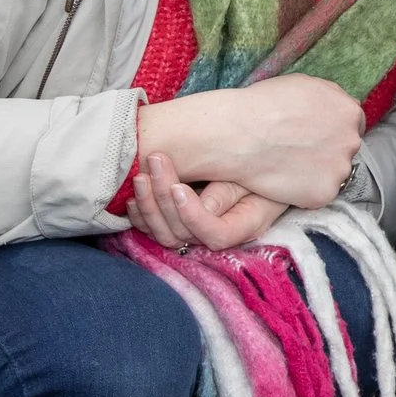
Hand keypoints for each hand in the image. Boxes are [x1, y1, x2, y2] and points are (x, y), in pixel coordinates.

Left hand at [128, 151, 288, 249]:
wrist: (262, 164)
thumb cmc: (263, 166)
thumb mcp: (254, 174)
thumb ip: (231, 190)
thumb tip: (204, 206)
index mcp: (244, 225)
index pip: (215, 234)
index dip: (192, 215)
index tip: (178, 187)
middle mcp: (217, 235)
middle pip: (183, 232)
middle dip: (164, 197)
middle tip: (156, 160)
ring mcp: (196, 234)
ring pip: (165, 235)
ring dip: (149, 206)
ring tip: (141, 176)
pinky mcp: (180, 226)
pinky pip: (155, 230)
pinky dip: (140, 216)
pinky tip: (132, 196)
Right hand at [135, 73, 363, 208]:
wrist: (238, 134)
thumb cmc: (264, 105)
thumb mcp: (305, 85)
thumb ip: (327, 101)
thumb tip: (331, 110)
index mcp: (349, 111)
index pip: (352, 125)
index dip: (332, 131)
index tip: (315, 137)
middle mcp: (351, 140)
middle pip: (345, 149)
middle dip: (327, 151)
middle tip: (298, 152)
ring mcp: (340, 169)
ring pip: (333, 173)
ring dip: (317, 172)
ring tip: (288, 166)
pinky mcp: (324, 193)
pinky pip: (318, 194)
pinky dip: (304, 191)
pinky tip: (284, 180)